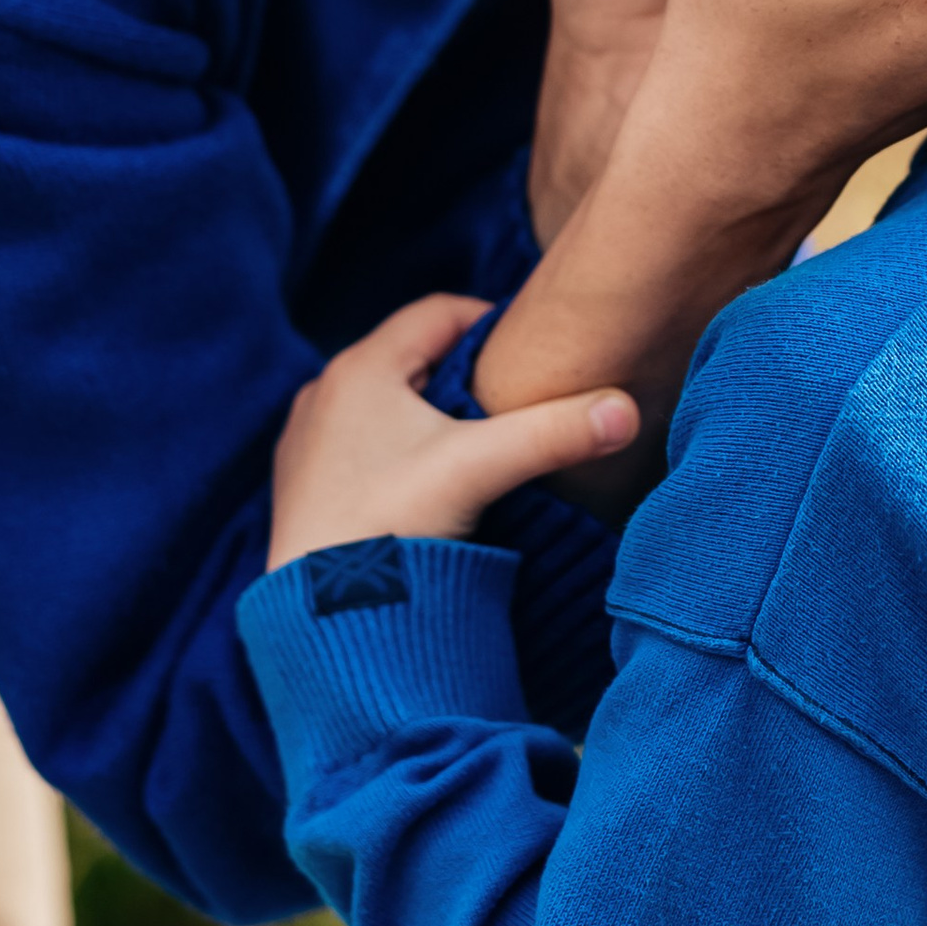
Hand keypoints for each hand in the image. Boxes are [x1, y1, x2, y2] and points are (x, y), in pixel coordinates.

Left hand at [267, 296, 636, 572]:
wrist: (321, 613)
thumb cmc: (392, 524)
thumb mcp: (483, 467)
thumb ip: (556, 433)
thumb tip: (627, 412)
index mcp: (361, 367)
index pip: (441, 312)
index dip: (493, 322)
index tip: (530, 354)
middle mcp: (323, 392)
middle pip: (412, 357)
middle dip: (463, 374)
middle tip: (510, 404)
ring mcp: (306, 440)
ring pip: (385, 404)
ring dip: (428, 416)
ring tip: (474, 448)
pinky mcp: (299, 484)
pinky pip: (360, 445)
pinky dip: (397, 452)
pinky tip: (426, 488)